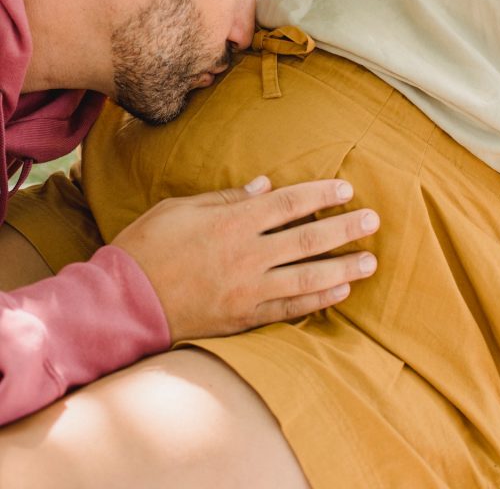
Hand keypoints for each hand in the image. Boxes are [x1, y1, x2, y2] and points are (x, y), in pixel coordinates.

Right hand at [112, 177, 378, 341]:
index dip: (321, 195)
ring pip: (307, 278)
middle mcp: (247, 255)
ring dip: (342, 268)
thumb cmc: (148, 246)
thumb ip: (227, 197)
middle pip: (308, 239)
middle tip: (374, 221)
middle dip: (345, 229)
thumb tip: (266, 184)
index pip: (288, 203)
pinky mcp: (243, 318)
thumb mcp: (182, 208)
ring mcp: (248, 290)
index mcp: (232, 222)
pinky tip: (339, 293)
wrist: (123, 302)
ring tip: (370, 261)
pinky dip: (317, 302)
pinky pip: (289, 311)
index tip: (346, 189)